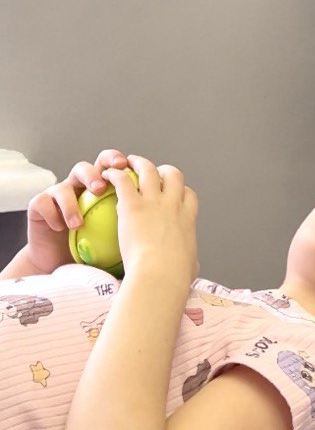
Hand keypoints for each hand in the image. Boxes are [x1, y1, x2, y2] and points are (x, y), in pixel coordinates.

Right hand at [25, 149, 129, 273]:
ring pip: (63, 184)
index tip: (128, 167)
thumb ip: (136, 225)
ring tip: (78, 222)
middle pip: (87, 166)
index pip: (111, 166)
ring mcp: (59, 196)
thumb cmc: (95, 255)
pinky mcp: (39, 208)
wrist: (63, 268)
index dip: (119, 161)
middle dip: (95, 171)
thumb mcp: (121, 238)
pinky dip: (52, 214)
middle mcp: (81, 188)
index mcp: (104, 189)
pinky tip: (61, 228)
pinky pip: (43, 202)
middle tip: (100, 186)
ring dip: (71, 201)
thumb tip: (161, 225)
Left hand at [104, 155, 198, 283]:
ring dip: (138, 163)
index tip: (173, 194)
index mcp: (187, 219)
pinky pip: (123, 180)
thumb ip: (189, 261)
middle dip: (162, 170)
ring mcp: (154, 202)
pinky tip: (107, 175)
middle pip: (173, 175)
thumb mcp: (189, 266)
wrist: (161, 274)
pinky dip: (115, 174)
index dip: (181, 191)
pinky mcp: (133, 205)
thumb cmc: (174, 277)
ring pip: (148, 170)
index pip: (188, 195)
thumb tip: (191, 268)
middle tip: (151, 170)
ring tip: (127, 162)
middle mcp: (173, 205)